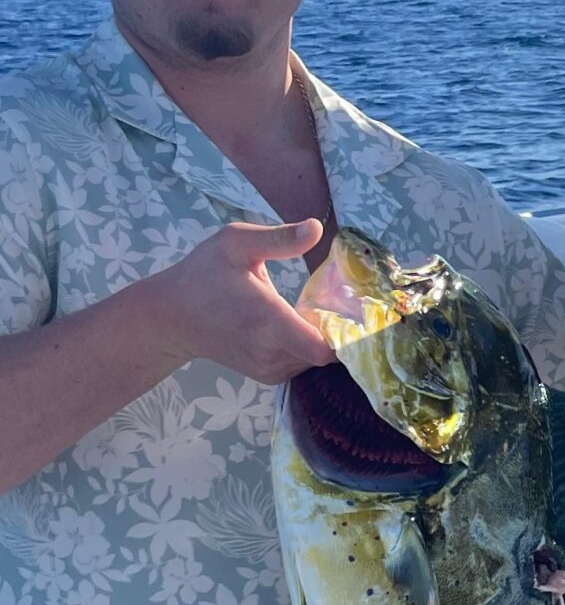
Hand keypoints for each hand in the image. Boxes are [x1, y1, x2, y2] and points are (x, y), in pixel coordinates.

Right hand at [138, 219, 336, 383]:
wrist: (171, 317)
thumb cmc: (203, 274)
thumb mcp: (235, 243)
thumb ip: (278, 239)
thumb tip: (317, 228)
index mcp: (268, 320)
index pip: (325, 348)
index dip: (346, 332)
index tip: (353, 309)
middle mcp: (271, 352)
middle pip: (327, 353)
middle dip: (337, 330)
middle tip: (337, 302)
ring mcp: (269, 369)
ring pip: (315, 360)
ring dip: (321, 339)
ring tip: (313, 310)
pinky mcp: (268, 376)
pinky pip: (301, 364)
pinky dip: (306, 348)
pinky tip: (295, 324)